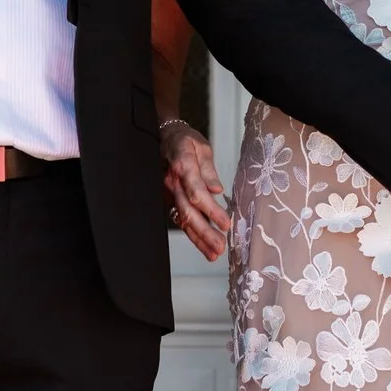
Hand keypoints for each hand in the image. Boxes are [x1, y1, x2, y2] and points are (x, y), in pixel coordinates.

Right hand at [161, 120, 229, 261]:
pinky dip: (192, 234)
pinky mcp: (170, 200)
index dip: (211, 210)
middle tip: (220, 247)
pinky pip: (181, 219)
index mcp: (182, 167)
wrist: (164, 137)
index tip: (225, 224)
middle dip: (205, 232)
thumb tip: (217, 190)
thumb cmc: (185, 141)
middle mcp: (172, 183)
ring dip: (198, 239)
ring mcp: (169, 193)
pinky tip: (204, 246)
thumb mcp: (201, 147)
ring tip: (214, 253)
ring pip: (183, 220)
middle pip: (189, 212)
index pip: (197, 193)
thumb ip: (208, 170)